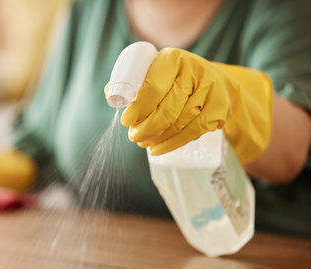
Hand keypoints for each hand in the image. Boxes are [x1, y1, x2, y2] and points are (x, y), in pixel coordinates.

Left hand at [120, 48, 272, 163]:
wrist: (218, 83)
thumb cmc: (177, 79)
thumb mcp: (157, 71)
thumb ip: (134, 80)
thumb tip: (110, 93)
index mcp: (172, 59)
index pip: (152, 88)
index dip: (138, 108)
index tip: (126, 121)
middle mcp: (194, 71)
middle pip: (166, 109)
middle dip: (145, 127)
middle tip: (133, 136)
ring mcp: (210, 90)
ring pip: (179, 122)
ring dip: (157, 136)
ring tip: (143, 142)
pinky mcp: (219, 108)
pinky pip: (193, 131)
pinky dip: (172, 143)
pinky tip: (157, 148)